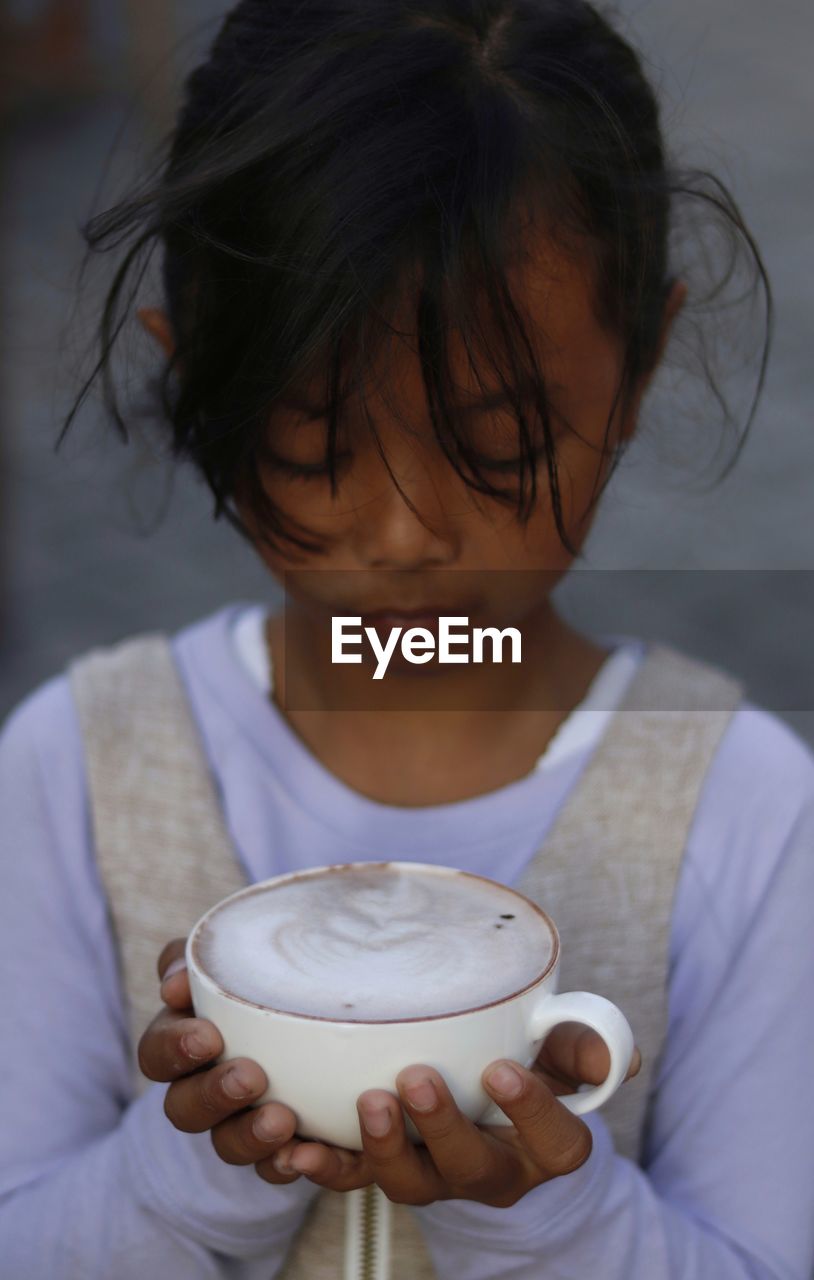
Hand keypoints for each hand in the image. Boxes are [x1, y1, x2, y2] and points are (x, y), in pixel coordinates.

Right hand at [138, 939, 299, 1168]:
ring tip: (283, 1120)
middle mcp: (201, 1089)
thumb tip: (178, 980)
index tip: (209, 1036)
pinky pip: (273, 1170)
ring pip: (227, 1146)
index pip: (157, 1054)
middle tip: (251, 1076)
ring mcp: (236, 1122)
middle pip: (183, 1110)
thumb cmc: (261, 972)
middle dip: (213, 1095)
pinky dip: (286, 1165)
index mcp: (182, 1041)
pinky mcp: (276, 1148)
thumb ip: (196, 957)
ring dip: (249, 1136)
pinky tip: (307, 1152)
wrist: (321, 1000)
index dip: (175, 1050)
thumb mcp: (230, 952)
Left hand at [259, 1029, 640, 1207]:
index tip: (503, 1069)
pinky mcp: (382, 1165)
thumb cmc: (526, 1055)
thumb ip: (582, 1044)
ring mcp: (434, 1173)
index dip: (532, 1112)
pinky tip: (299, 1146)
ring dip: (382, 1149)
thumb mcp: (560, 1047)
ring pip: (409, 1184)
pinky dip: (325, 1166)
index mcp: (543, 1144)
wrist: (483, 1084)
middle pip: (472, 1169)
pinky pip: (352, 1179)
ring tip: (369, 1101)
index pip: (557, 1145)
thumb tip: (619, 1057)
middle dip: (443, 1129)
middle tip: (417, 1078)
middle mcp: (490, 1169)